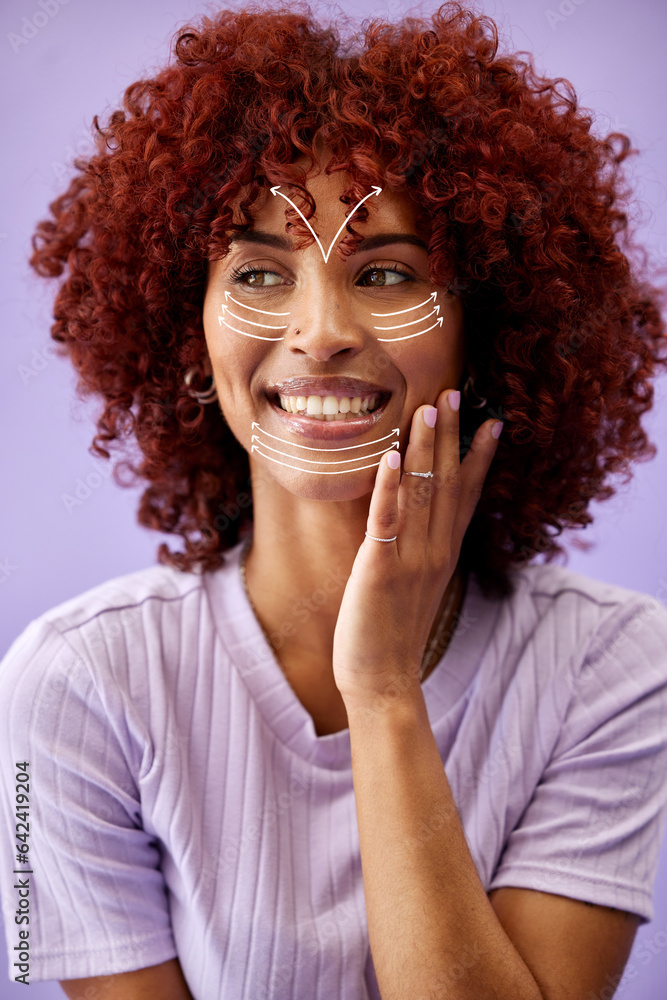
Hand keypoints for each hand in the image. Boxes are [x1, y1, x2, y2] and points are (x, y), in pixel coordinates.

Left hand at [331, 389, 501, 709]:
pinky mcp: (381, 569)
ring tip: (430, 408)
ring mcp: (411, 559)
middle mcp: (435, 551)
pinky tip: (392, 457)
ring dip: (426, 449)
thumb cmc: (392, 634)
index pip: (467, 496)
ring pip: (423, 493)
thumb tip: (417, 522)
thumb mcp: (416, 586)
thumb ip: (420, 551)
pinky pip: (388, 521)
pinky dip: (390, 487)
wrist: (384, 681)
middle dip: (452, 436)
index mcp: (444, 553)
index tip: (491, 421)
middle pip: (449, 483)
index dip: (479, 457)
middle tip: (454, 394)